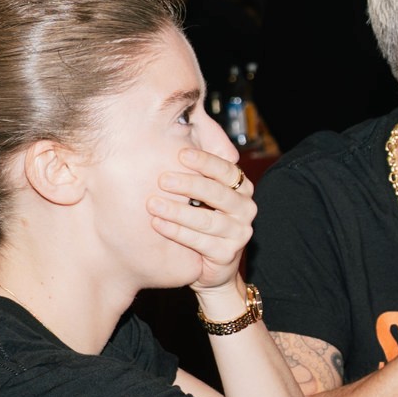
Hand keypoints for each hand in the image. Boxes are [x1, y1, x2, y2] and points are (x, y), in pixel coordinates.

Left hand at [150, 146, 257, 288]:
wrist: (209, 264)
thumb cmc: (200, 220)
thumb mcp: (200, 193)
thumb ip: (194, 167)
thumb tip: (177, 131)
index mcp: (240, 188)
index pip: (226, 169)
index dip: (204, 161)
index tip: (180, 153)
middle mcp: (245, 208)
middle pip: (218, 193)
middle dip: (188, 184)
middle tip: (162, 179)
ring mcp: (239, 232)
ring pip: (208, 219)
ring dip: (178, 211)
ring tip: (153, 204)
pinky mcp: (228, 254)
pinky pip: (201, 241)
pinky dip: (178, 232)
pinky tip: (158, 225)